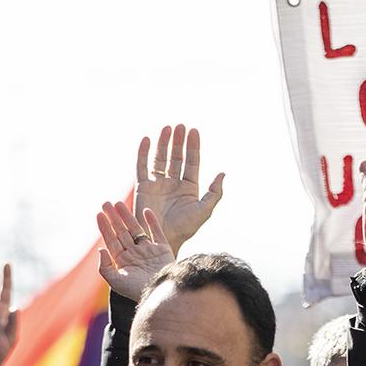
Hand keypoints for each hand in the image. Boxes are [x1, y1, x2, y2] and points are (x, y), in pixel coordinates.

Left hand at [96, 201, 173, 301]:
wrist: (161, 294)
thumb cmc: (137, 291)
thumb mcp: (116, 282)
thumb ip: (105, 267)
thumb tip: (100, 249)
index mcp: (123, 262)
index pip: (111, 241)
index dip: (104, 227)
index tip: (99, 214)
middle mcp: (135, 254)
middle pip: (121, 232)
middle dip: (113, 218)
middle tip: (106, 203)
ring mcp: (149, 251)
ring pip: (136, 229)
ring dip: (128, 216)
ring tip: (119, 203)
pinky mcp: (163, 250)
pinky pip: (157, 233)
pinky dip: (152, 222)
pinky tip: (146, 211)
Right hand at [135, 125, 224, 255]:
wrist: (161, 239)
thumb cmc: (184, 229)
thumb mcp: (204, 211)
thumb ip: (214, 193)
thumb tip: (222, 173)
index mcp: (189, 188)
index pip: (191, 162)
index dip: (192, 146)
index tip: (193, 130)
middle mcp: (173, 183)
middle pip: (176, 157)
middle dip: (178, 141)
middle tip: (180, 126)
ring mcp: (158, 184)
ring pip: (160, 158)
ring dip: (163, 143)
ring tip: (167, 128)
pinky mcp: (143, 187)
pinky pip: (142, 167)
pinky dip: (142, 153)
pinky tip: (146, 139)